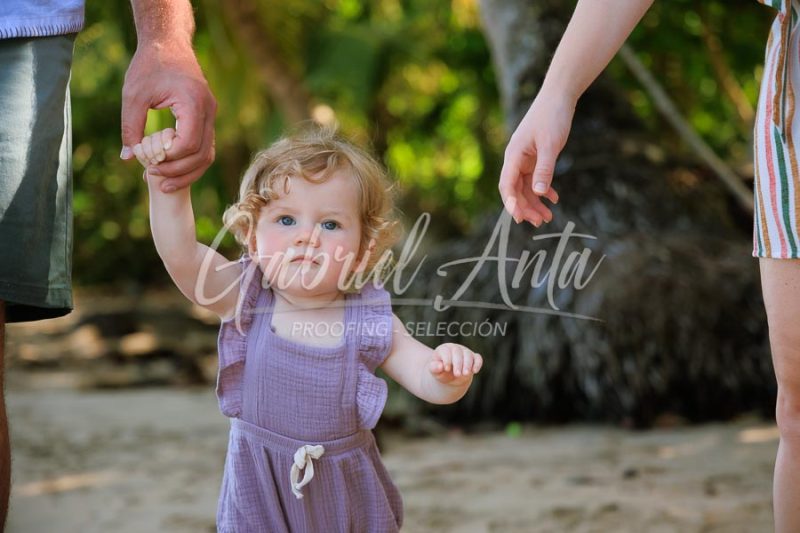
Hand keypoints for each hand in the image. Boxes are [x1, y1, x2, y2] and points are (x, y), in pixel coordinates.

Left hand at [120, 43, 215, 191]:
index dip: (170, 158)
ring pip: (207, 156)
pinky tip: (170, 170)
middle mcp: (208, 111)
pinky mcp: (206, 119)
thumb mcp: (133, 95)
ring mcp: (210, 116)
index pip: (189, 143)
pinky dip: (189, 163)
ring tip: (163, 184)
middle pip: (202, 155)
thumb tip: (128, 157)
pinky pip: (204, 149)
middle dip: (178, 171)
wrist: (168, 43)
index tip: (149, 162)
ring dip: (187, 173)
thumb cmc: (150, 65)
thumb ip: (131, 127)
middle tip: (153, 176)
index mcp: (193, 102)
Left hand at [428, 343, 482, 385]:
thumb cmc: (441, 372)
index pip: (446, 351)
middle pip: (457, 352)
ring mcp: (465, 352)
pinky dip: (477, 364)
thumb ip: (434, 368)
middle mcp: (455, 348)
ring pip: (468, 354)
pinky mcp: (473, 358)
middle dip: (458, 363)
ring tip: (465, 374)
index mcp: (443, 349)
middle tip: (457, 374)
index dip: (447, 360)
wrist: (450, 377)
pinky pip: (478, 358)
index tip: (446, 369)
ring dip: (467, 364)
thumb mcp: (434, 371)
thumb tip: (440, 366)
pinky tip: (475, 371)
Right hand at [499, 91, 572, 225]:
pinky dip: (544, 190)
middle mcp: (515, 159)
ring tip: (548, 217)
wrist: (558, 97)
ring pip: (526, 187)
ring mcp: (525, 159)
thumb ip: (545, 169)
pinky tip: (554, 198)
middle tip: (540, 223)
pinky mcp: (535, 157)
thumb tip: (538, 193)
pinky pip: (535, 179)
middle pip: (515, 190)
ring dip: (535, 203)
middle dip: (526, 207)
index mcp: (514, 155)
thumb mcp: (551, 144)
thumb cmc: (552, 117)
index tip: (519, 218)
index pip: (507, 185)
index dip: (511, 203)